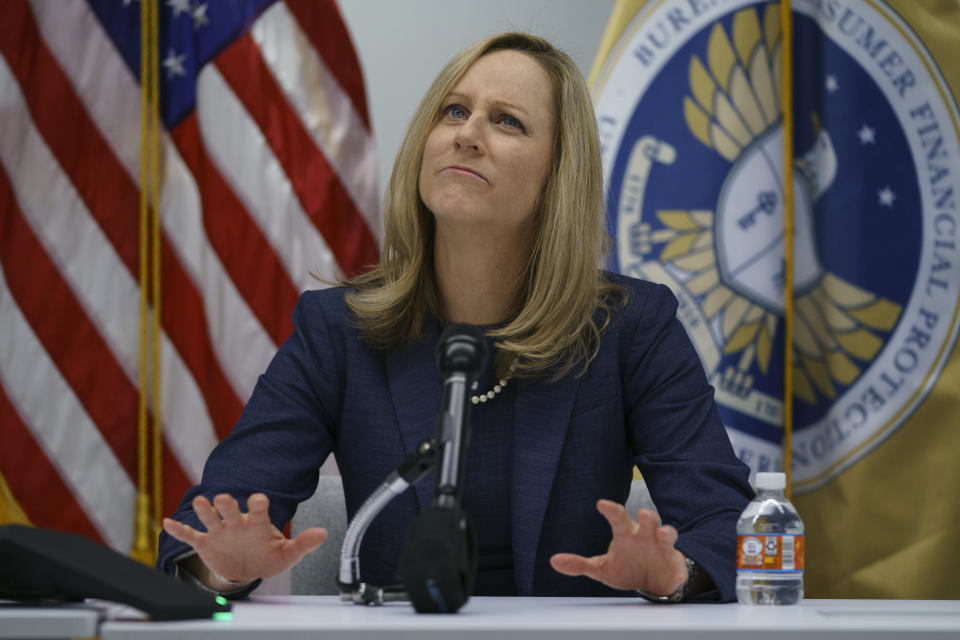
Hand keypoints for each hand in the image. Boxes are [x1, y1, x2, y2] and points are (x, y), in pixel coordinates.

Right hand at [162, 492, 326, 585]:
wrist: (247, 570)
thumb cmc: (267, 556)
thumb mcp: (286, 555)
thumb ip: (303, 544)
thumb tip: (323, 534)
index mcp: (257, 523)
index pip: (258, 510)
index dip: (257, 504)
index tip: (258, 500)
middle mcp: (236, 523)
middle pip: (230, 509)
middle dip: (227, 504)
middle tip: (224, 499)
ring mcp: (220, 532)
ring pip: (210, 518)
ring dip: (204, 511)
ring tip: (200, 503)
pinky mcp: (205, 543)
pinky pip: (190, 536)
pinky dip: (179, 530)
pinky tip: (167, 523)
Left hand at [549, 499, 687, 594]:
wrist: (652, 582)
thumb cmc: (627, 568)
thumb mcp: (602, 569)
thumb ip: (580, 564)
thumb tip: (553, 561)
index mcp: (626, 535)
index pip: (618, 518)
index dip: (611, 510)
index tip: (601, 504)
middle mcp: (645, 536)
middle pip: (648, 520)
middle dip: (647, 516)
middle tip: (643, 514)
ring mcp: (662, 547)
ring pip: (667, 534)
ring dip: (666, 533)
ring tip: (663, 534)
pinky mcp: (676, 564)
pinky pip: (681, 566)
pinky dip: (681, 569)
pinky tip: (679, 574)